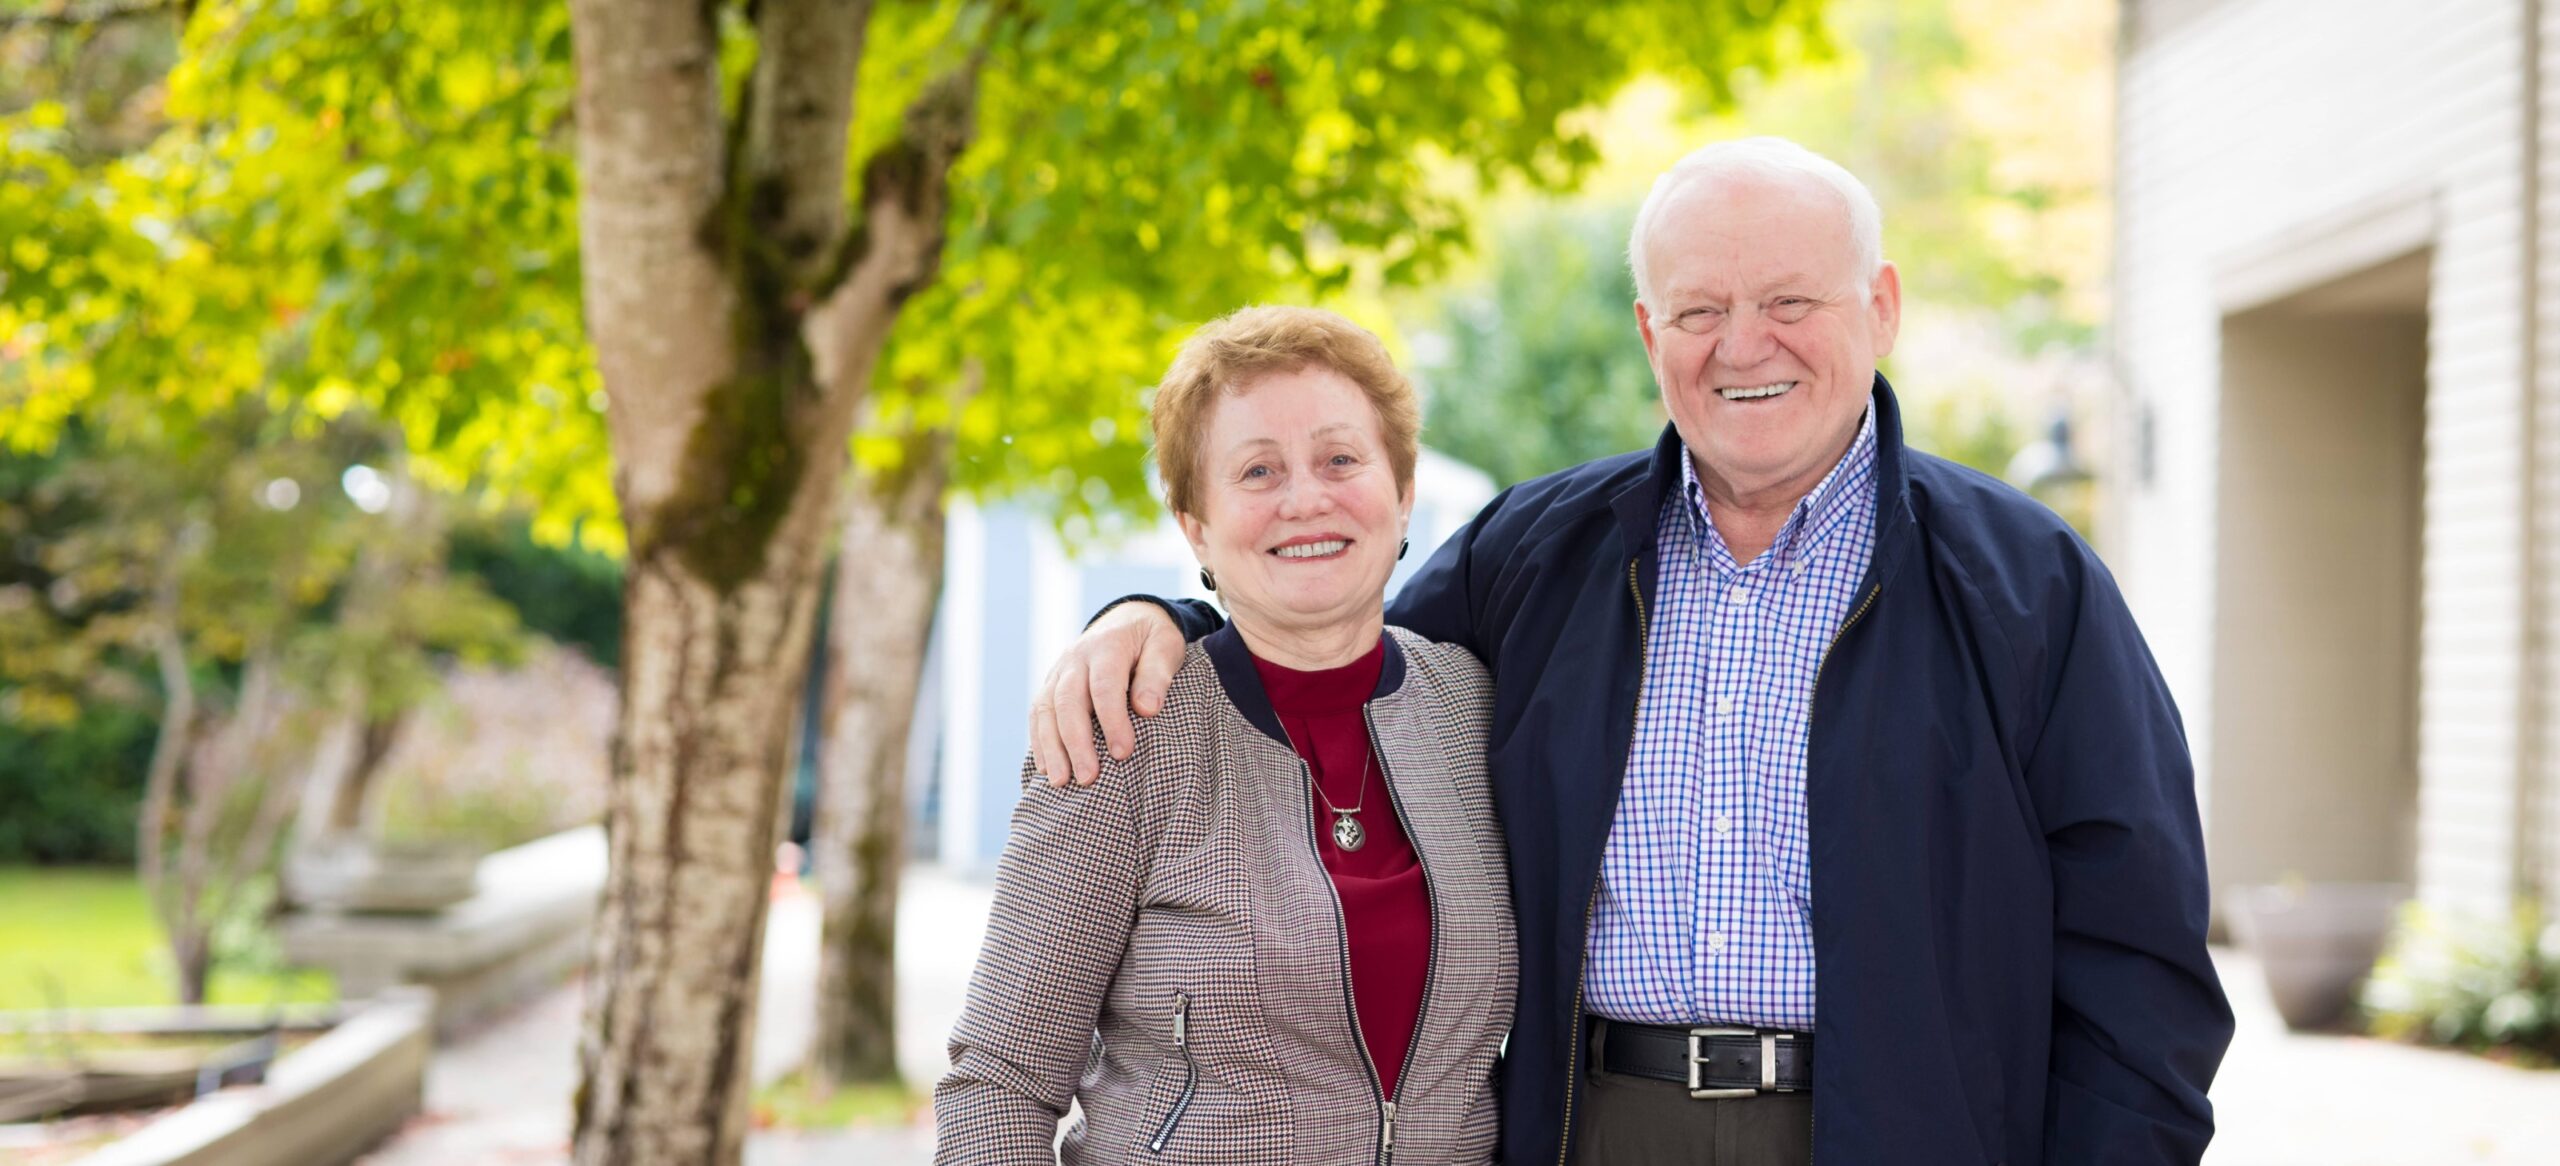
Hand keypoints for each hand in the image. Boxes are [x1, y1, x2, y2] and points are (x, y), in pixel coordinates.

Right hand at [1031, 602, 1185, 786]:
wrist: (1127, 619)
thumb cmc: (1151, 639)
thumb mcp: (1166, 646)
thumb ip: (1157, 675)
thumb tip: (1146, 709)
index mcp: (1107, 645)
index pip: (1104, 686)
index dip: (1112, 721)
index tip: (1123, 753)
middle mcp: (1076, 658)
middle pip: (1068, 701)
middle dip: (1076, 742)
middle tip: (1089, 778)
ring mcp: (1059, 671)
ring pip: (1046, 709)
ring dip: (1051, 747)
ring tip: (1061, 782)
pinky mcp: (1051, 684)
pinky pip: (1038, 712)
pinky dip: (1039, 741)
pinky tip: (1047, 769)